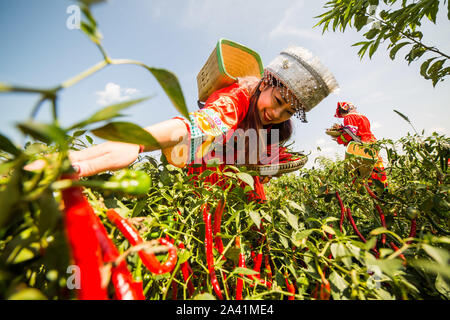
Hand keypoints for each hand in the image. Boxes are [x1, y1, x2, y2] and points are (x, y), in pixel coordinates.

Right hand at [24, 141, 140, 176]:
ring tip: (36, 172)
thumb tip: (71, 172)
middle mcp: (83, 154)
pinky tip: (59, 170)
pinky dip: (63, 166)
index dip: (46, 166)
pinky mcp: (91, 158)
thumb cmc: (126, 152)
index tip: (30, 170)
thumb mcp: (110, 161)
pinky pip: (74, 163)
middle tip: (27, 172)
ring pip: (65, 161)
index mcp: (85, 155)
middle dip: (44, 166)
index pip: (61, 162)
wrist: (137, 142)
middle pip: (60, 160)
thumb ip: (91, 166)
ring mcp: (87, 156)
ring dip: (52, 166)